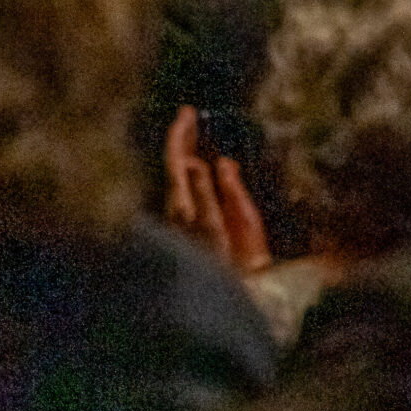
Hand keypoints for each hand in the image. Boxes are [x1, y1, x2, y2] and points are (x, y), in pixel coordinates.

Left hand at [163, 107, 271, 273]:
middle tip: (192, 115)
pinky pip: (186, 190)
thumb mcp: (228, 226)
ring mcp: (180, 220)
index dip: (180, 134)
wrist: (233, 298)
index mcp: (185, 206)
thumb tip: (203, 162)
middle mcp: (177, 211)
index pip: (176, 161)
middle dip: (182, 140)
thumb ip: (215, 193)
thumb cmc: (236, 263)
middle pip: (174, 167)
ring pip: (179, 178)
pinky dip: (194, 171)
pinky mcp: (187, 227)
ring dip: (188, 153)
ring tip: (199, 133)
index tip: (188, 112)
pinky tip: (206, 165)